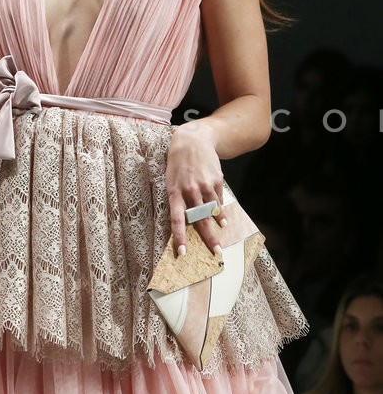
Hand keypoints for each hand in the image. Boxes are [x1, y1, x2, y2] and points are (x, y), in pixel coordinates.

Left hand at [166, 121, 226, 254]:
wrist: (193, 141)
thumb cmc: (178, 165)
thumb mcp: (171, 181)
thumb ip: (178, 200)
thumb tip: (188, 220)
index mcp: (174, 192)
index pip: (176, 220)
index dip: (179, 237)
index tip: (183, 253)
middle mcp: (189, 190)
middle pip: (200, 220)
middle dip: (209, 238)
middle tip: (216, 252)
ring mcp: (204, 185)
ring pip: (212, 211)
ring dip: (218, 223)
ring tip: (222, 233)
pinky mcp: (216, 180)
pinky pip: (218, 199)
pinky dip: (220, 208)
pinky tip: (222, 215)